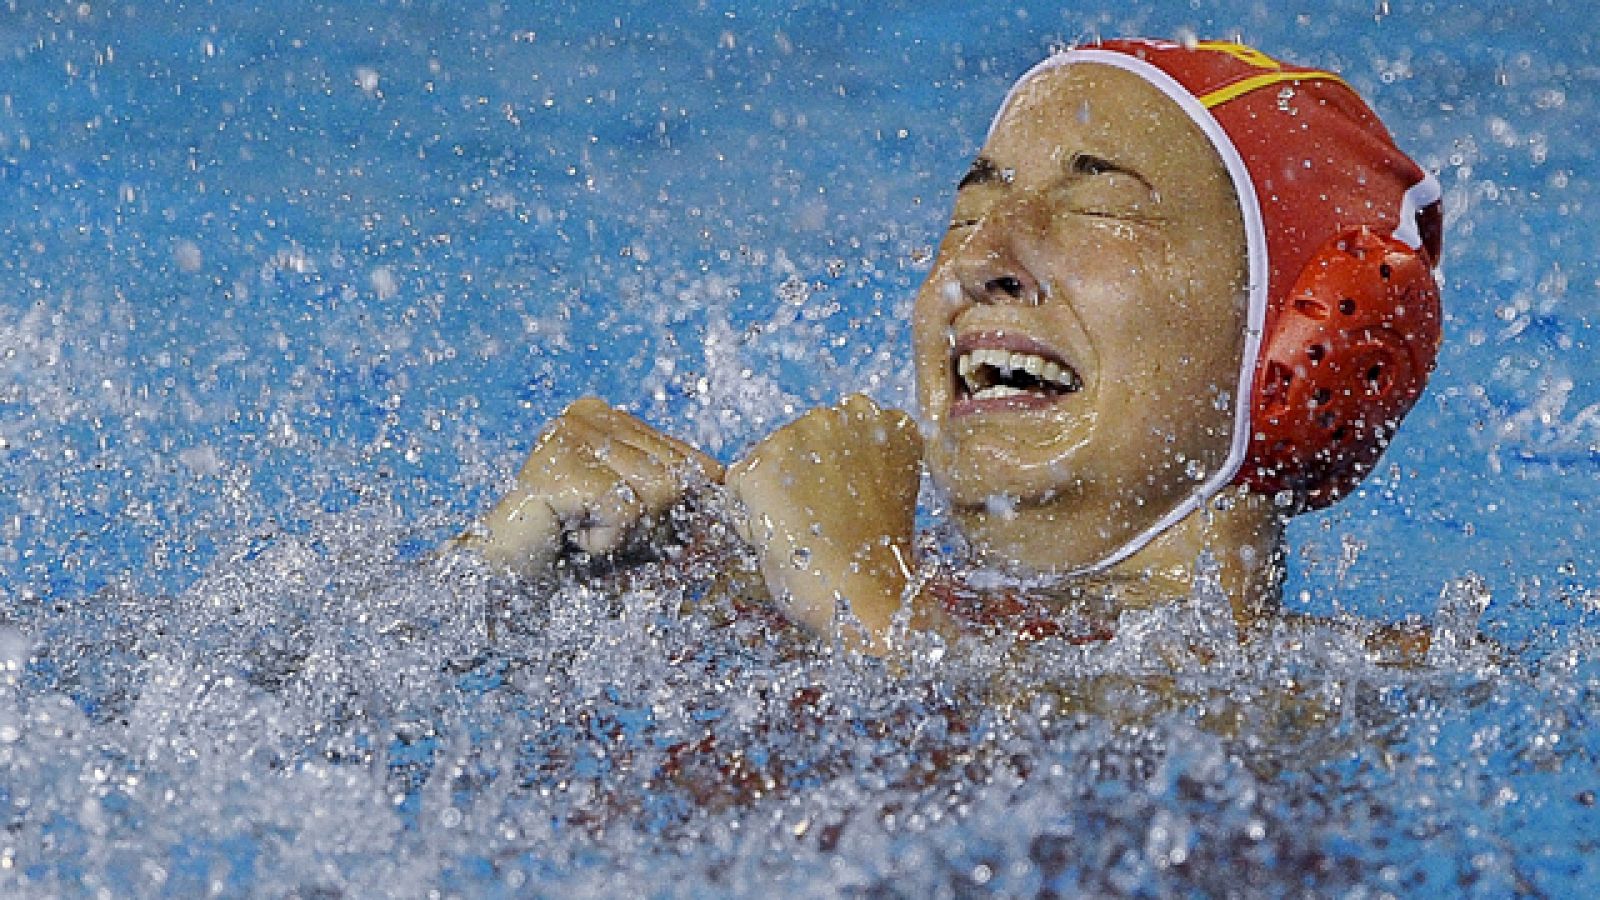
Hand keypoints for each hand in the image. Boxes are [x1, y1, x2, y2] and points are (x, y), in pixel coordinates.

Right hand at [459, 396, 722, 577]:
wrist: (498, 581)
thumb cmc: (569, 553)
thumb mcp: (634, 516)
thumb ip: (676, 496)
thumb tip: (732, 488)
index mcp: (609, 416)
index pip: (689, 458)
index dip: (677, 509)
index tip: (623, 525)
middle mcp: (589, 412)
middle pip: (677, 475)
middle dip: (651, 524)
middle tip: (596, 535)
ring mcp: (570, 433)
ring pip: (657, 492)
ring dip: (625, 536)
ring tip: (579, 534)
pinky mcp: (560, 465)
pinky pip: (626, 510)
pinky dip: (605, 542)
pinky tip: (569, 539)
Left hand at [725, 394, 925, 652]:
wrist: (868, 596)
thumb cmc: (876, 562)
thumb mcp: (882, 495)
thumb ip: (856, 464)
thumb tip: (810, 462)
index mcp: (889, 424)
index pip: (839, 433)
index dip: (834, 475)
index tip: (849, 509)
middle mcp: (848, 415)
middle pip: (798, 441)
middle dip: (797, 478)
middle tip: (823, 527)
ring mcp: (802, 434)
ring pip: (766, 461)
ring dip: (772, 495)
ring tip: (805, 535)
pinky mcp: (761, 463)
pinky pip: (737, 488)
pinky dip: (747, 517)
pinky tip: (781, 541)